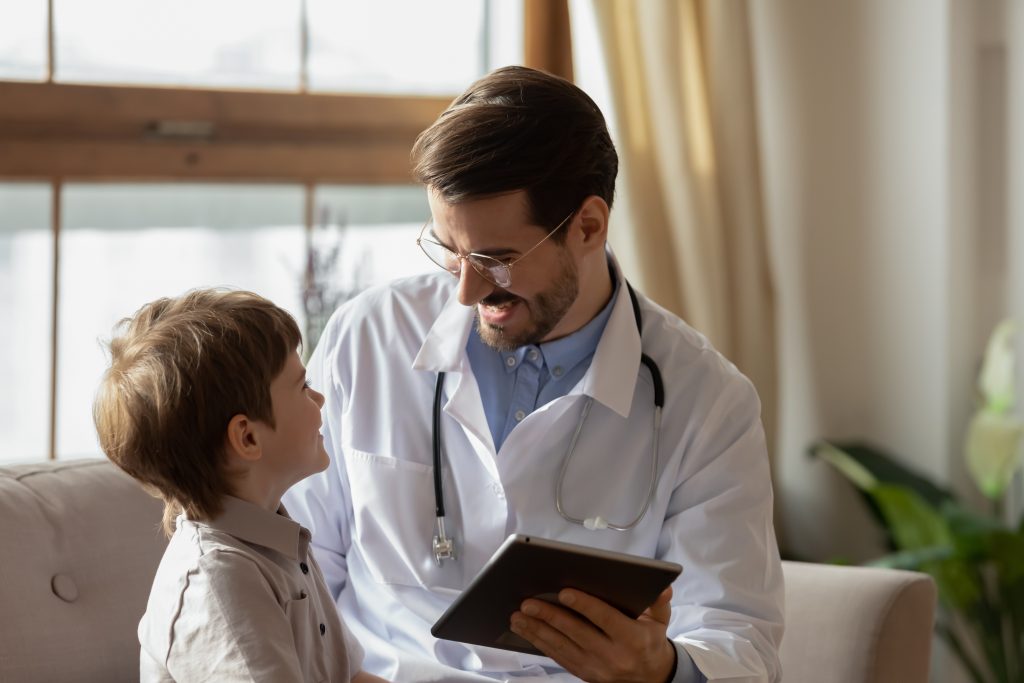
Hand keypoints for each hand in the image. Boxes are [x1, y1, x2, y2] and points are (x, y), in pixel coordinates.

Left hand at [509, 587, 675, 682]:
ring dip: (537, 631)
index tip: (564, 591)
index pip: (605, 619)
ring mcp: (597, 668)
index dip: (584, 605)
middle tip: (528, 602)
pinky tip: (526, 631)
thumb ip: (658, 603)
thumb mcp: (660, 622)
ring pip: (562, 647)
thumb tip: (663, 586)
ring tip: (518, 616)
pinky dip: (540, 644)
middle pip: (577, 633)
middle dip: (550, 617)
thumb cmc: (650, 641)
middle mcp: (614, 656)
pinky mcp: (584, 674)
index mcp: (633, 640)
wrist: (651, 679)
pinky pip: (559, 658)